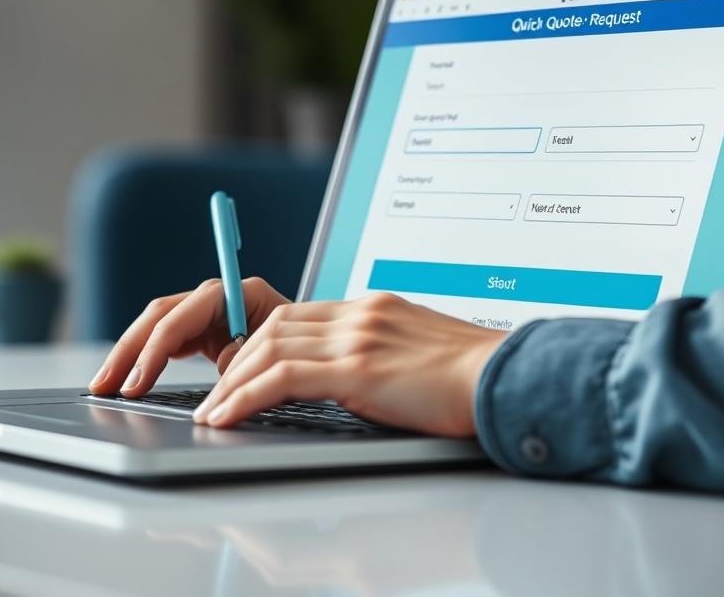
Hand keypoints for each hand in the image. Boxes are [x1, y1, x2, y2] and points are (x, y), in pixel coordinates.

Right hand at [89, 277, 290, 394]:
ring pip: (158, 327)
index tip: (137, 382)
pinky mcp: (205, 334)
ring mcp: (210, 315)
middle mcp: (220, 298)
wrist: (323, 353)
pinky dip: (146, 360)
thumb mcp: (283, 353)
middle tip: (105, 385)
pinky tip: (127, 380)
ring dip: (129, 355)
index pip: (183, 315)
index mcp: (241, 294)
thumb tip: (224, 362)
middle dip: (129, 350)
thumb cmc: (308, 351)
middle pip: (161, 316)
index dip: (156, 349)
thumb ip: (248, 355)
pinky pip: (167, 342)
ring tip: (104, 385)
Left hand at [192, 292, 506, 436]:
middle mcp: (359, 314)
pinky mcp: (359, 368)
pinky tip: (228, 415)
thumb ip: (378, 355)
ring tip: (214, 412)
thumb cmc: (473, 379)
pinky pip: (283, 377)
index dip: (259, 343)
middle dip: (237, 362)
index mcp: (372, 308)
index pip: (297, 315)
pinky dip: (246, 395)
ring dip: (233, 382)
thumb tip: (350, 380)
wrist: (509, 379)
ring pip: (270, 348)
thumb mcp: (417, 354)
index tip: (242, 369)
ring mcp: (358, 337)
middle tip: (217, 393)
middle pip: (274, 326)